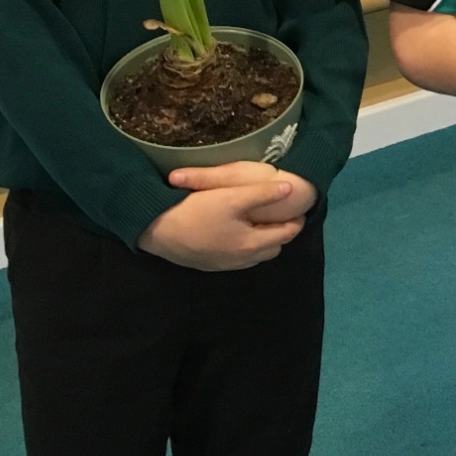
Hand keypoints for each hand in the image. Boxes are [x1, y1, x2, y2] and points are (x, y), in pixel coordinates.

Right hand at [139, 168, 304, 270]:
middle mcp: (243, 260)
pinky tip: (235, 232)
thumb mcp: (231, 197)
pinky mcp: (210, 265)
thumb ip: (263, 194)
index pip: (287, 234)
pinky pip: (238, 258)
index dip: (297, 221)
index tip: (299, 208)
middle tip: (279, 214)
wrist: (156, 233)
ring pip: (255, 255)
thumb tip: (290, 190)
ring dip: (262, 241)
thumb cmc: (195, 212)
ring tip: (258, 221)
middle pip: (273, 248)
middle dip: (281, 233)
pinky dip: (245, 246)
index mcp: (253, 244)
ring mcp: (226, 265)